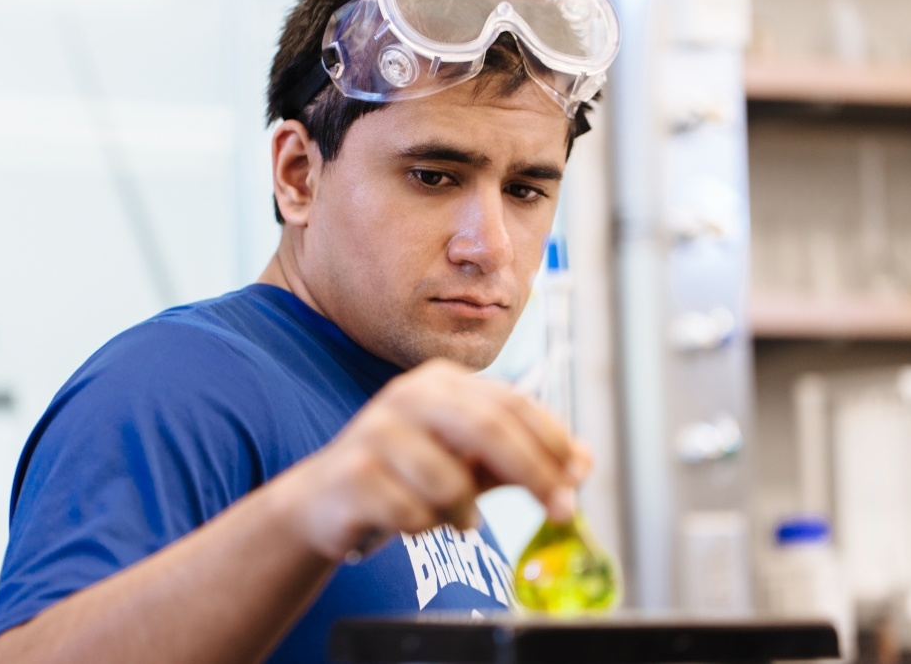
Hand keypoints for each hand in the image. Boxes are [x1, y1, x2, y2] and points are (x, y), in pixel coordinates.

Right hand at [272, 358, 592, 561]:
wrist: (326, 501)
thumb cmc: (405, 476)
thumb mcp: (468, 463)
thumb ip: (522, 459)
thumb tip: (584, 462)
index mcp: (440, 383)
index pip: (511, 403)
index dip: (553, 441)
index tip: (578, 479)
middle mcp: (407, 396)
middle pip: (489, 428)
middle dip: (534, 473)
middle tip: (562, 511)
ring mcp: (376, 432)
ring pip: (450, 482)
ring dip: (463, 513)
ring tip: (452, 519)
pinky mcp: (353, 473)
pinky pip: (412, 512)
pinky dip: (423, 526)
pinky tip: (410, 520)